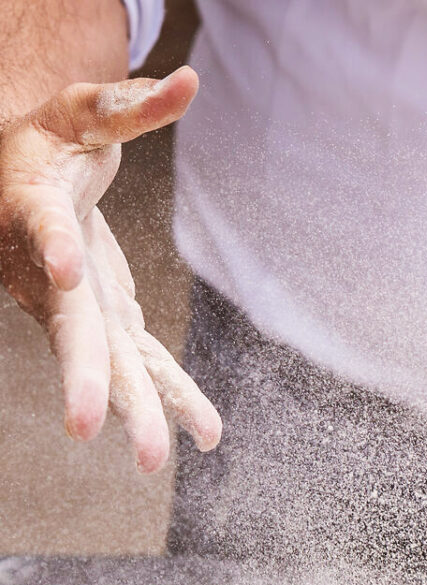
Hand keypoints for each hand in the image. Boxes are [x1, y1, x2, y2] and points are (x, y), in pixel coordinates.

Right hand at [0, 66, 221, 472]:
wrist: (18, 186)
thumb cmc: (46, 144)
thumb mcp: (82, 113)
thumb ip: (131, 106)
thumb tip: (190, 80)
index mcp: (32, 207)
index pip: (42, 229)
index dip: (55, 249)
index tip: (66, 270)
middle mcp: (52, 277)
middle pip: (69, 332)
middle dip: (83, 380)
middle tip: (88, 429)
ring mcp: (83, 310)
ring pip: (109, 366)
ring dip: (133, 412)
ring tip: (154, 461)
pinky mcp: (112, 324)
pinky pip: (145, 366)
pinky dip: (175, 398)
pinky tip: (206, 435)